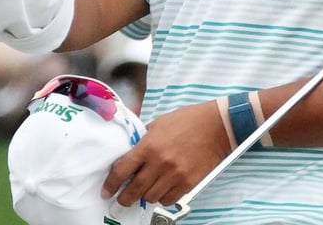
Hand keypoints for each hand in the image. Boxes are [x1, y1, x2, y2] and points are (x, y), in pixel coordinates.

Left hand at [102, 100, 231, 206]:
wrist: (215, 126)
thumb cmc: (187, 121)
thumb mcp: (158, 124)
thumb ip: (143, 140)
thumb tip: (131, 154)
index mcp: (149, 146)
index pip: (122, 170)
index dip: (111, 184)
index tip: (107, 190)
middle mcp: (160, 163)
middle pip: (134, 190)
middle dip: (124, 198)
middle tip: (122, 199)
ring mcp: (175, 175)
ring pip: (151, 197)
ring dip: (145, 196)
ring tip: (145, 190)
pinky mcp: (188, 183)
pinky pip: (169, 199)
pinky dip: (162, 198)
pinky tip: (162, 189)